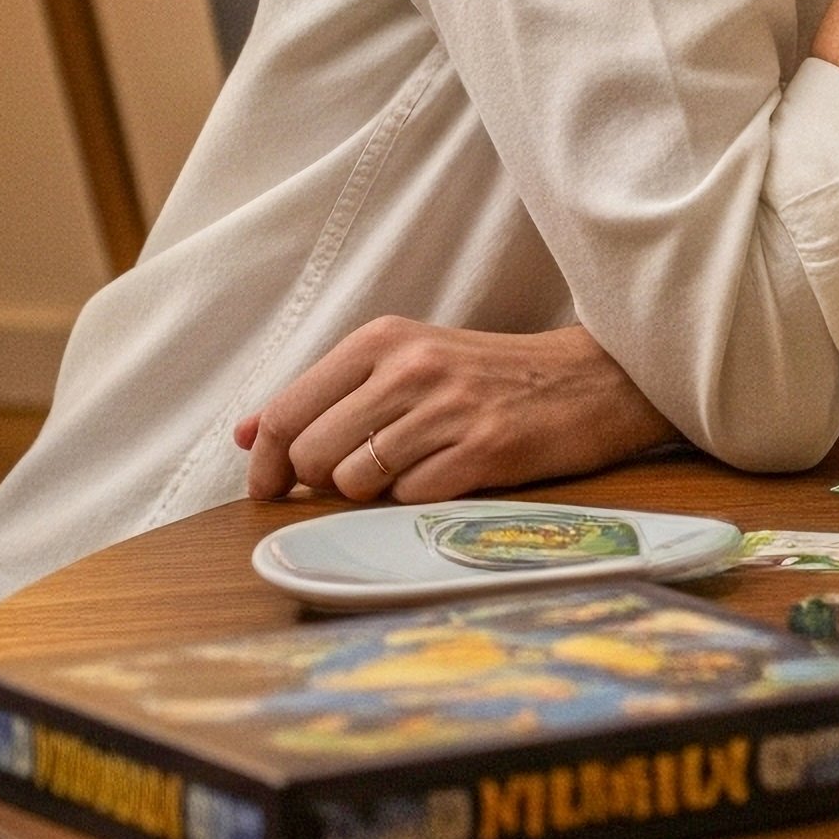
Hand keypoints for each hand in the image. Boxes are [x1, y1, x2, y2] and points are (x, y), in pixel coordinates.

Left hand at [237, 318, 675, 505]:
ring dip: (372, 490)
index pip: (286, 412)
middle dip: (322, 481)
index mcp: (381, 340)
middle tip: (358, 475)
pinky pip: (410, 498)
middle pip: (311, 455)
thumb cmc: (488, 377)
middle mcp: (409, 368)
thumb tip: (246, 434)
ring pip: (354, 481)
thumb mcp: (405, 363)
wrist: (592, 380)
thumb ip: (325, 396)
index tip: (269, 487)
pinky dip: (418, 498)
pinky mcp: (484, 450)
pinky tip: (448, 474)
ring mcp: (447, 408)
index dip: (265, 462)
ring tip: (412, 468)